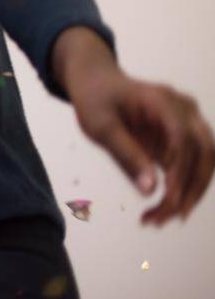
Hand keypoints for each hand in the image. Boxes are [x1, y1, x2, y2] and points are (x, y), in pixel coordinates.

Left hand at [56, 27, 214, 224]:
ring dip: (189, 194)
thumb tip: (150, 190)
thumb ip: (125, 154)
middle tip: (165, 219)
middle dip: (189, 190)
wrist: (96, 80)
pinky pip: (194, 165)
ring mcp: (190, 121)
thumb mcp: (100, 126)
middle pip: (204, 154)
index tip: (167, 199)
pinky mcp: (186, 136)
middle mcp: (185, 109)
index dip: (179, 172)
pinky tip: (162, 208)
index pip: (183, 140)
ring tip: (160, 218)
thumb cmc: (95, 99)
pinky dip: (182, 188)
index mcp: (163, 100)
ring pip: (205, 163)